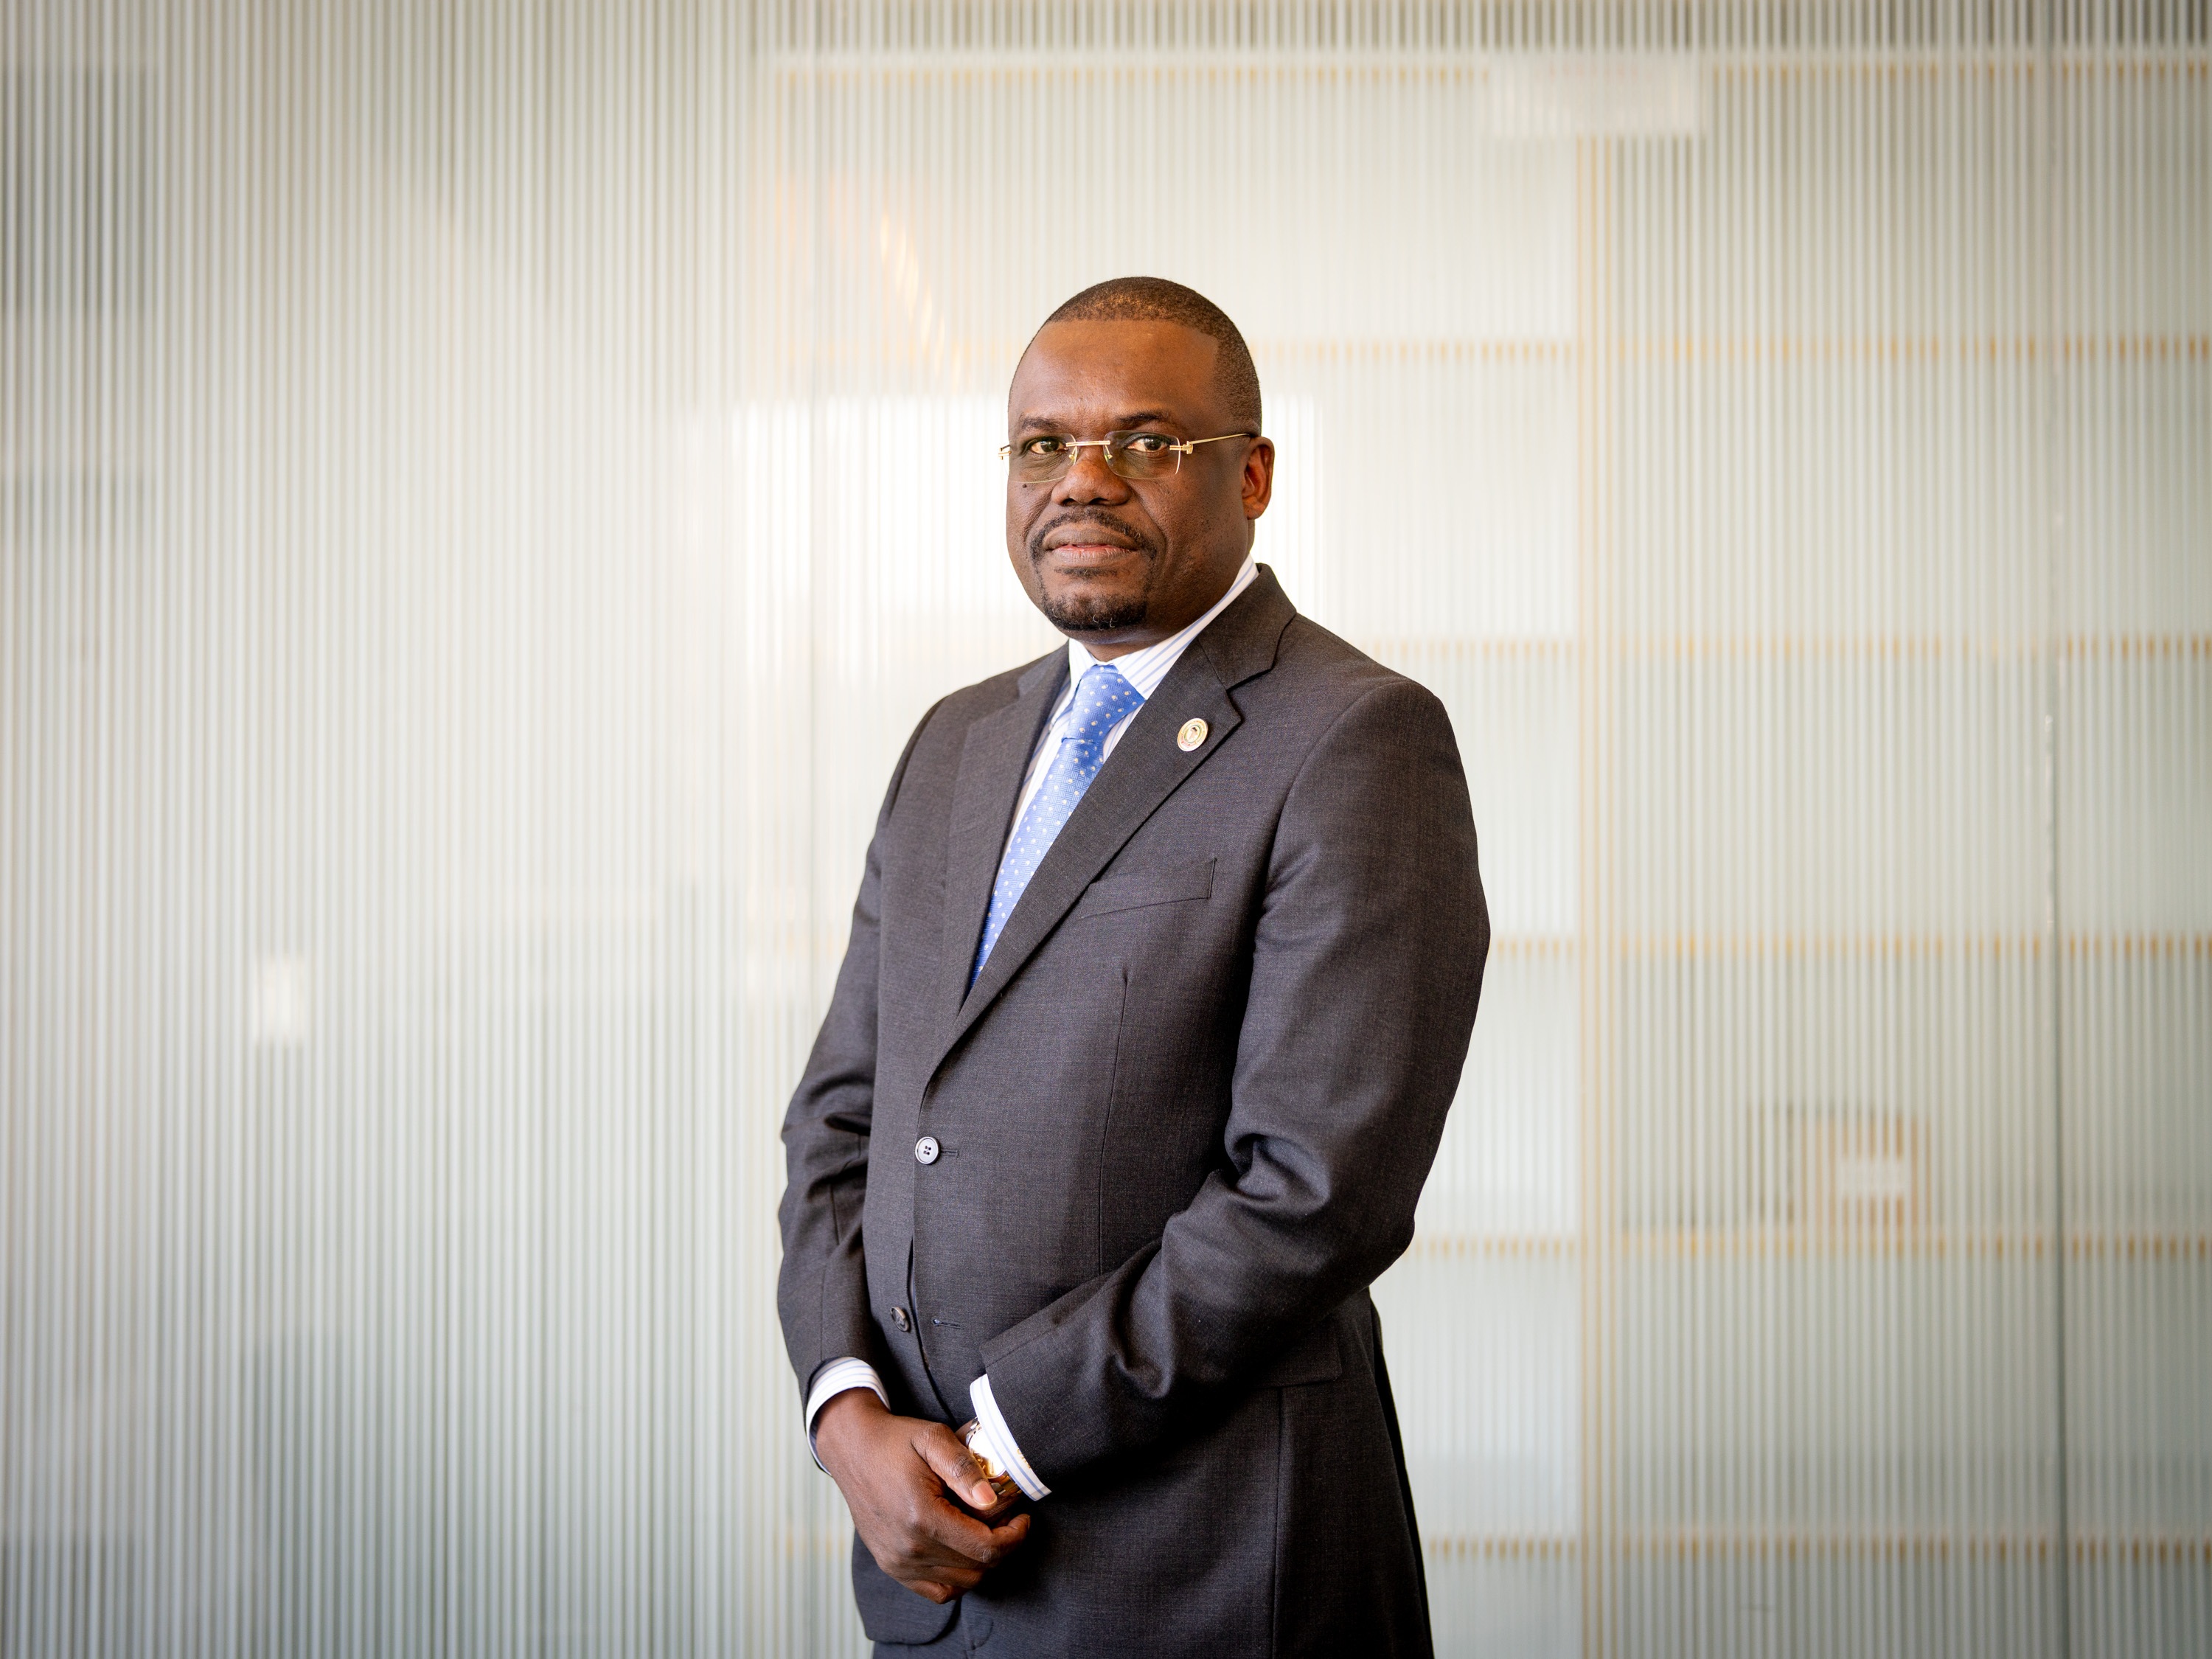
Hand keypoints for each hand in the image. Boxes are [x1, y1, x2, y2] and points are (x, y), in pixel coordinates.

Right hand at [814, 1389, 1032, 1602]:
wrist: (853, 1450)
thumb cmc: (895, 1441)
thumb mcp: (933, 1439)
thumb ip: (964, 1468)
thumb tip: (990, 1501)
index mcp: (922, 1518)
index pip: (985, 1549)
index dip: (1014, 1538)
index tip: (1023, 1518)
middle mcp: (908, 1549)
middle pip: (977, 1569)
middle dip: (1003, 1547)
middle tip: (1009, 1521)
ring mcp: (897, 1563)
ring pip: (960, 1584)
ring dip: (982, 1563)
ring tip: (987, 1532)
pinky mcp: (892, 1567)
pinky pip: (937, 1591)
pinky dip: (958, 1578)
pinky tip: (963, 1550)